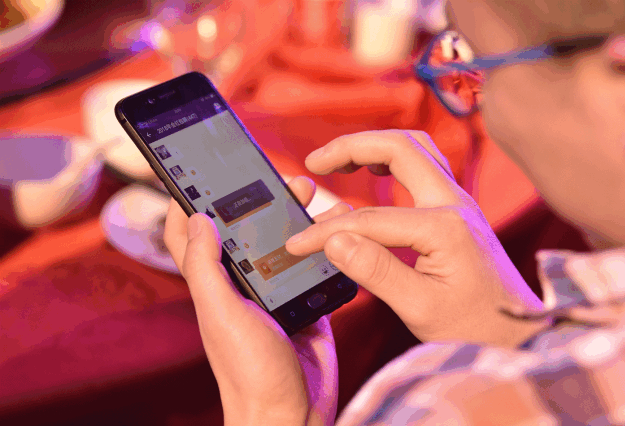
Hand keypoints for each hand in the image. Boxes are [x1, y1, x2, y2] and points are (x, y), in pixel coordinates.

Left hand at [164, 176, 352, 425]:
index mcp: (216, 283)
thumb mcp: (221, 314)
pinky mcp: (306, 301)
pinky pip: (314, 264)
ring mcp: (276, 292)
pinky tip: (336, 229)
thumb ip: (206, 268)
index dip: (188, 202)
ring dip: (295, 217)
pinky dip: (323, 244)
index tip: (199, 172)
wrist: (294, 413)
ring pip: (282, 242)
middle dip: (257, 198)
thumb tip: (197, 217)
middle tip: (279, 177)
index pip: (190, 235)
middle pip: (244, 230)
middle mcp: (243, 284)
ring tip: (312, 195)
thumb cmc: (249, 371)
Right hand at [286, 130, 546, 347]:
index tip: (297, 243)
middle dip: (352, 147)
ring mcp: (459, 203)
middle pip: (400, 147)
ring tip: (339, 159)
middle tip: (315, 161)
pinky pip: (422, 167)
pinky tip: (374, 173)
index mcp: (444, 227)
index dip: (326, 230)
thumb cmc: (475, 328)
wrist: (519, 335)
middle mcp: (455, 203)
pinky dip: (392, 160)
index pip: (369, 218)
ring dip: (375, 146)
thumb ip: (375, 271)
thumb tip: (333, 240)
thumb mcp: (421, 309)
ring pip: (415, 149)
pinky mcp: (457, 211)